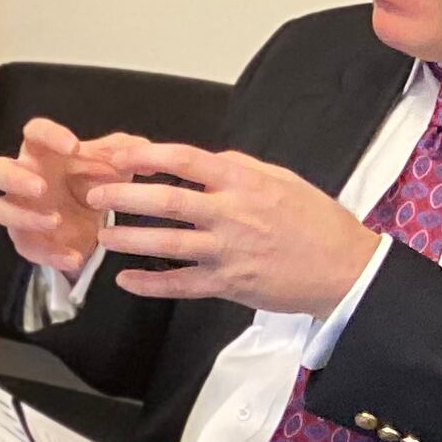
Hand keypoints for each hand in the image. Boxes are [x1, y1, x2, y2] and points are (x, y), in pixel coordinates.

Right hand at [0, 119, 157, 278]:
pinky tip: (73, 258)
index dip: (49, 136)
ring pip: (0, 210)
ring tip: (56, 221)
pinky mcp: (25, 239)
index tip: (73, 146)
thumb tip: (144, 149)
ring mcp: (20, 209)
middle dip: (14, 178)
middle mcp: (23, 177)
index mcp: (43, 151)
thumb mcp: (113, 164)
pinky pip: (26, 247)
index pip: (33, 132)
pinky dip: (50, 253)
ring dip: (25, 215)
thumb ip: (125, 152)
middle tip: (42, 187)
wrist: (93, 222)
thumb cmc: (95, 182)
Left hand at [79, 142, 378, 316]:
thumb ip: (239, 167)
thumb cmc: (316, 221)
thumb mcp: (282, 179)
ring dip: (130, 240)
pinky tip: (126, 281)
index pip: (186, 161)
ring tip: (102, 237)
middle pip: (168, 202)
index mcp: (245, 183)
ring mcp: (229, 252)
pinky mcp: (230, 285)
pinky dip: (152, 284)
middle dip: (125, 197)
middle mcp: (233, 215)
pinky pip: (183, 285)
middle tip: (95, 195)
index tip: (118, 156)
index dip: (147, 157)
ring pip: (169, 244)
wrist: (346, 270)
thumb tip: (204, 159)